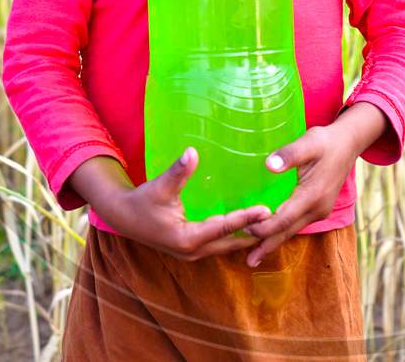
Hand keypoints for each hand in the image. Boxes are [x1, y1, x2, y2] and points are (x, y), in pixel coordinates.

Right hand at [70, 148, 272, 260]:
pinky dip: (236, 235)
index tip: (267, 210)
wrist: (124, 217)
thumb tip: (192, 152)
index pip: (223, 227)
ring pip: (228, 246)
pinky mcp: (194, 248)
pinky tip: (252, 225)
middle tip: (280, 218)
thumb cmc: (141, 201)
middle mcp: (194, 250)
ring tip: (273, 223)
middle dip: (254, 231)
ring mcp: (194, 252)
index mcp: (187, 238)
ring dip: (248, 236)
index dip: (246, 218)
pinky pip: (221, 243)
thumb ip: (178, 172)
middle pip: (231, 242)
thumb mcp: (159, 187)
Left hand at [244, 103, 387, 266]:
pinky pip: (296, 225)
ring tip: (254, 257)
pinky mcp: (318, 209)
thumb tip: (270, 166)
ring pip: (292, 231)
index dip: (264, 227)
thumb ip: (289, 154)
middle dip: (267, 245)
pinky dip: (281, 232)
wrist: (348, 143)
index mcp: (313, 195)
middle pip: (288, 232)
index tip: (244, 229)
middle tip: (248, 261)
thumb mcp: (308, 142)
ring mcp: (319, 211)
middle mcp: (317, 209)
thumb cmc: (325, 142)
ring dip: (273, 242)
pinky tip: (269, 237)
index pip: (284, 219)